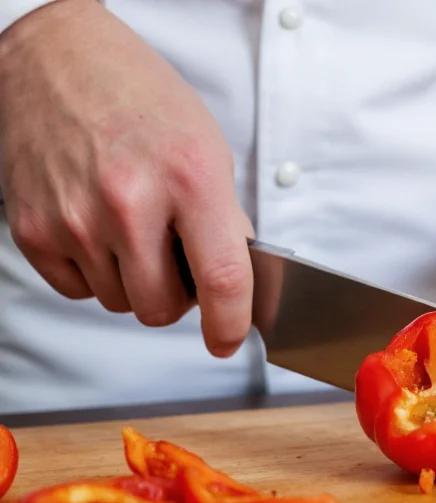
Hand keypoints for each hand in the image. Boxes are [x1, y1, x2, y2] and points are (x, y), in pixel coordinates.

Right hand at [0, 0, 253, 356]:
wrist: (60, 62)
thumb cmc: (141, 100)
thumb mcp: (208, 150)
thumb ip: (223, 220)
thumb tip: (234, 281)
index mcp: (189, 178)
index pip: (222, 279)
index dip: (230, 323)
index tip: (228, 339)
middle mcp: (130, 202)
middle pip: (162, 309)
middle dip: (178, 297)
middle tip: (178, 259)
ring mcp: (75, 219)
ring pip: (120, 303)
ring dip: (136, 282)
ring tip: (136, 230)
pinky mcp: (33, 230)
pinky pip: (78, 291)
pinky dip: (96, 274)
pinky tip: (100, 231)